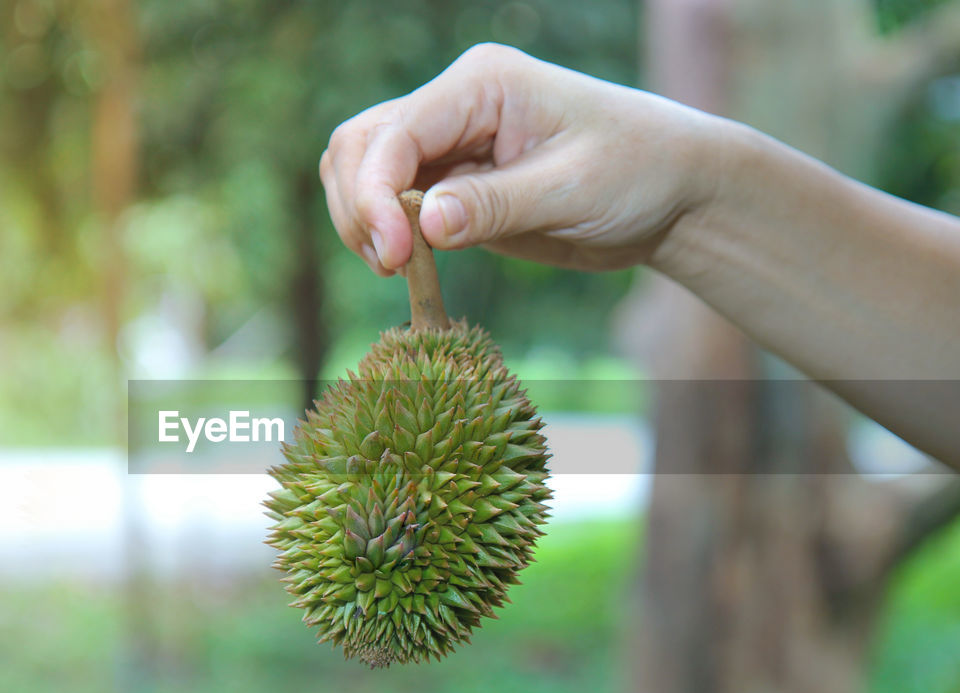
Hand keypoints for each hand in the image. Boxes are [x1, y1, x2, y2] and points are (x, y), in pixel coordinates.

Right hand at [319, 43, 726, 275]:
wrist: (671, 192)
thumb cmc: (638, 172)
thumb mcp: (571, 189)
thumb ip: (493, 204)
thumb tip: (422, 223)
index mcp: (482, 84)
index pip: (394, 134)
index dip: (375, 196)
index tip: (395, 257)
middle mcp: (454, 105)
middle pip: (360, 146)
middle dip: (359, 208)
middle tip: (391, 268)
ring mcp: (448, 142)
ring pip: (363, 171)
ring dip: (362, 221)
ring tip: (397, 269)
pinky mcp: (451, 181)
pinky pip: (390, 201)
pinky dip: (384, 234)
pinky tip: (408, 266)